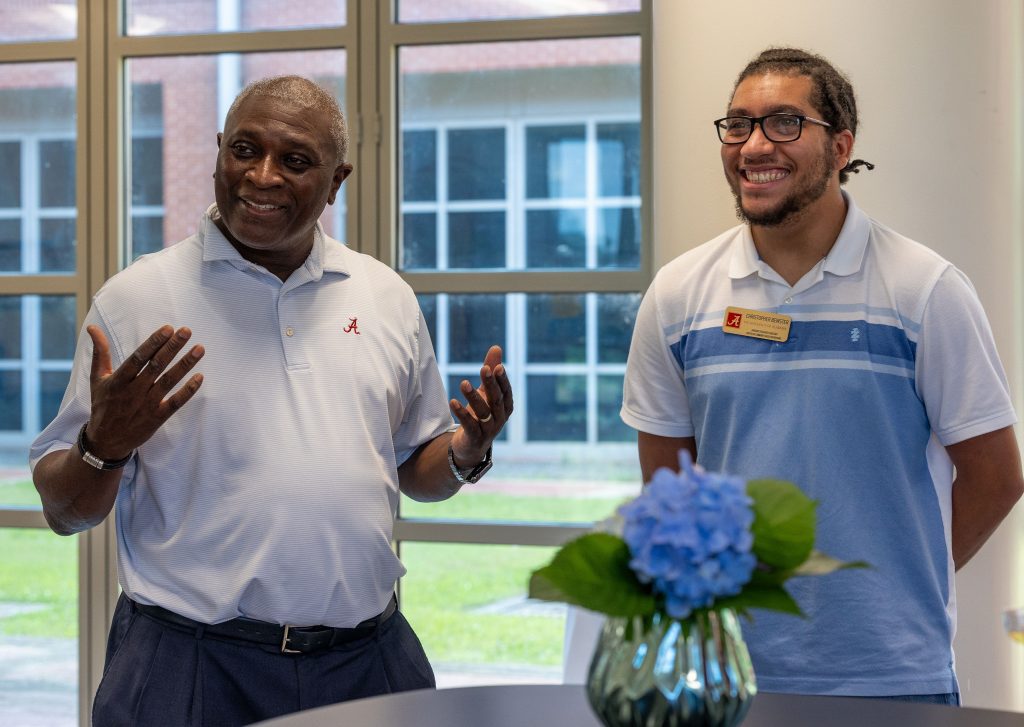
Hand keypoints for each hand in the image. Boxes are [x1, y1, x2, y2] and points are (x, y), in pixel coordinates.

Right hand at [84, 324, 204, 459]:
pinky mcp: (157, 417)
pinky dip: (188, 391)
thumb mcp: (97, 378)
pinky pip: (175, 402)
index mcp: (118, 380)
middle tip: (187, 331)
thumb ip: (100, 352)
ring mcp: (147, 405)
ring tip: (199, 349)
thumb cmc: (103, 404)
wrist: (106, 441)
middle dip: (172, 347)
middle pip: (156, 366)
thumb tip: (93, 327)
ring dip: (185, 364)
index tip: (168, 329)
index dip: (153, 343)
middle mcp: (133, 391)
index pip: (138, 357)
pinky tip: (200, 377)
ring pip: (168, 381)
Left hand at [449, 345, 512, 466]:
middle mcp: (500, 418)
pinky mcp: (475, 438)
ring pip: (484, 412)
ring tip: (463, 383)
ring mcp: (489, 429)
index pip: (506, 391)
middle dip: (491, 384)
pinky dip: (462, 413)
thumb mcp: (486, 393)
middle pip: (497, 400)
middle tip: (483, 368)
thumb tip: (496, 347)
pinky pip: (470, 425)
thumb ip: (491, 370)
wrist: (472, 447)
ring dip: (474, 397)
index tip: (497, 366)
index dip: (502, 380)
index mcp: (505, 406)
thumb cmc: (481, 414)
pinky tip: (453, 401)